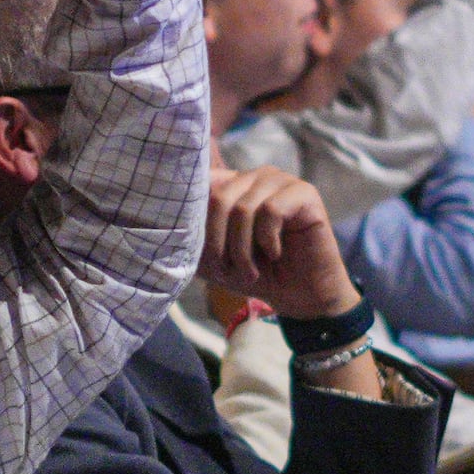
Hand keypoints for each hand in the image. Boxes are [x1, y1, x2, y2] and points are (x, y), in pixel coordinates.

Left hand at [200, 169, 361, 322]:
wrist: (300, 296)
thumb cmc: (257, 274)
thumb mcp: (214, 259)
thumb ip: (192, 239)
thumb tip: (169, 226)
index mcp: (232, 184)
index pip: (201, 183)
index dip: (193, 214)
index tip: (188, 245)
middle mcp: (255, 177)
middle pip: (219, 198)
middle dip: (217, 242)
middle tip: (227, 271)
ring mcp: (281, 181)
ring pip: (243, 208)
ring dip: (242, 249)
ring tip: (249, 271)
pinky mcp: (305, 193)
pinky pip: (272, 211)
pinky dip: (267, 240)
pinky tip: (275, 254)